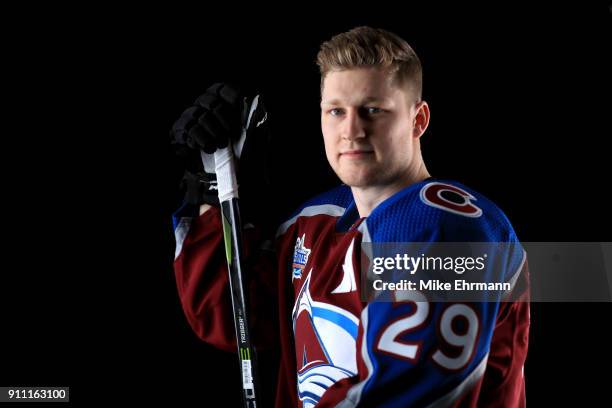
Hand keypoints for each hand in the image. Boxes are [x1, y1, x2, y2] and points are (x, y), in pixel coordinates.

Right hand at [170, 83, 271, 214]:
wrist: (230, 188)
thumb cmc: (246, 164)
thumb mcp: (257, 143)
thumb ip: (257, 123)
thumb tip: (257, 101)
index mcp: (224, 110)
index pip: (221, 90)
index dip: (228, 93)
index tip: (237, 102)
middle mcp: (205, 113)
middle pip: (207, 99)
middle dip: (220, 114)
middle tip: (228, 132)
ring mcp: (191, 124)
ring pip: (196, 114)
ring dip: (211, 128)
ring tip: (220, 145)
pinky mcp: (180, 138)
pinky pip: (186, 130)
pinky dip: (199, 137)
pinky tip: (208, 148)